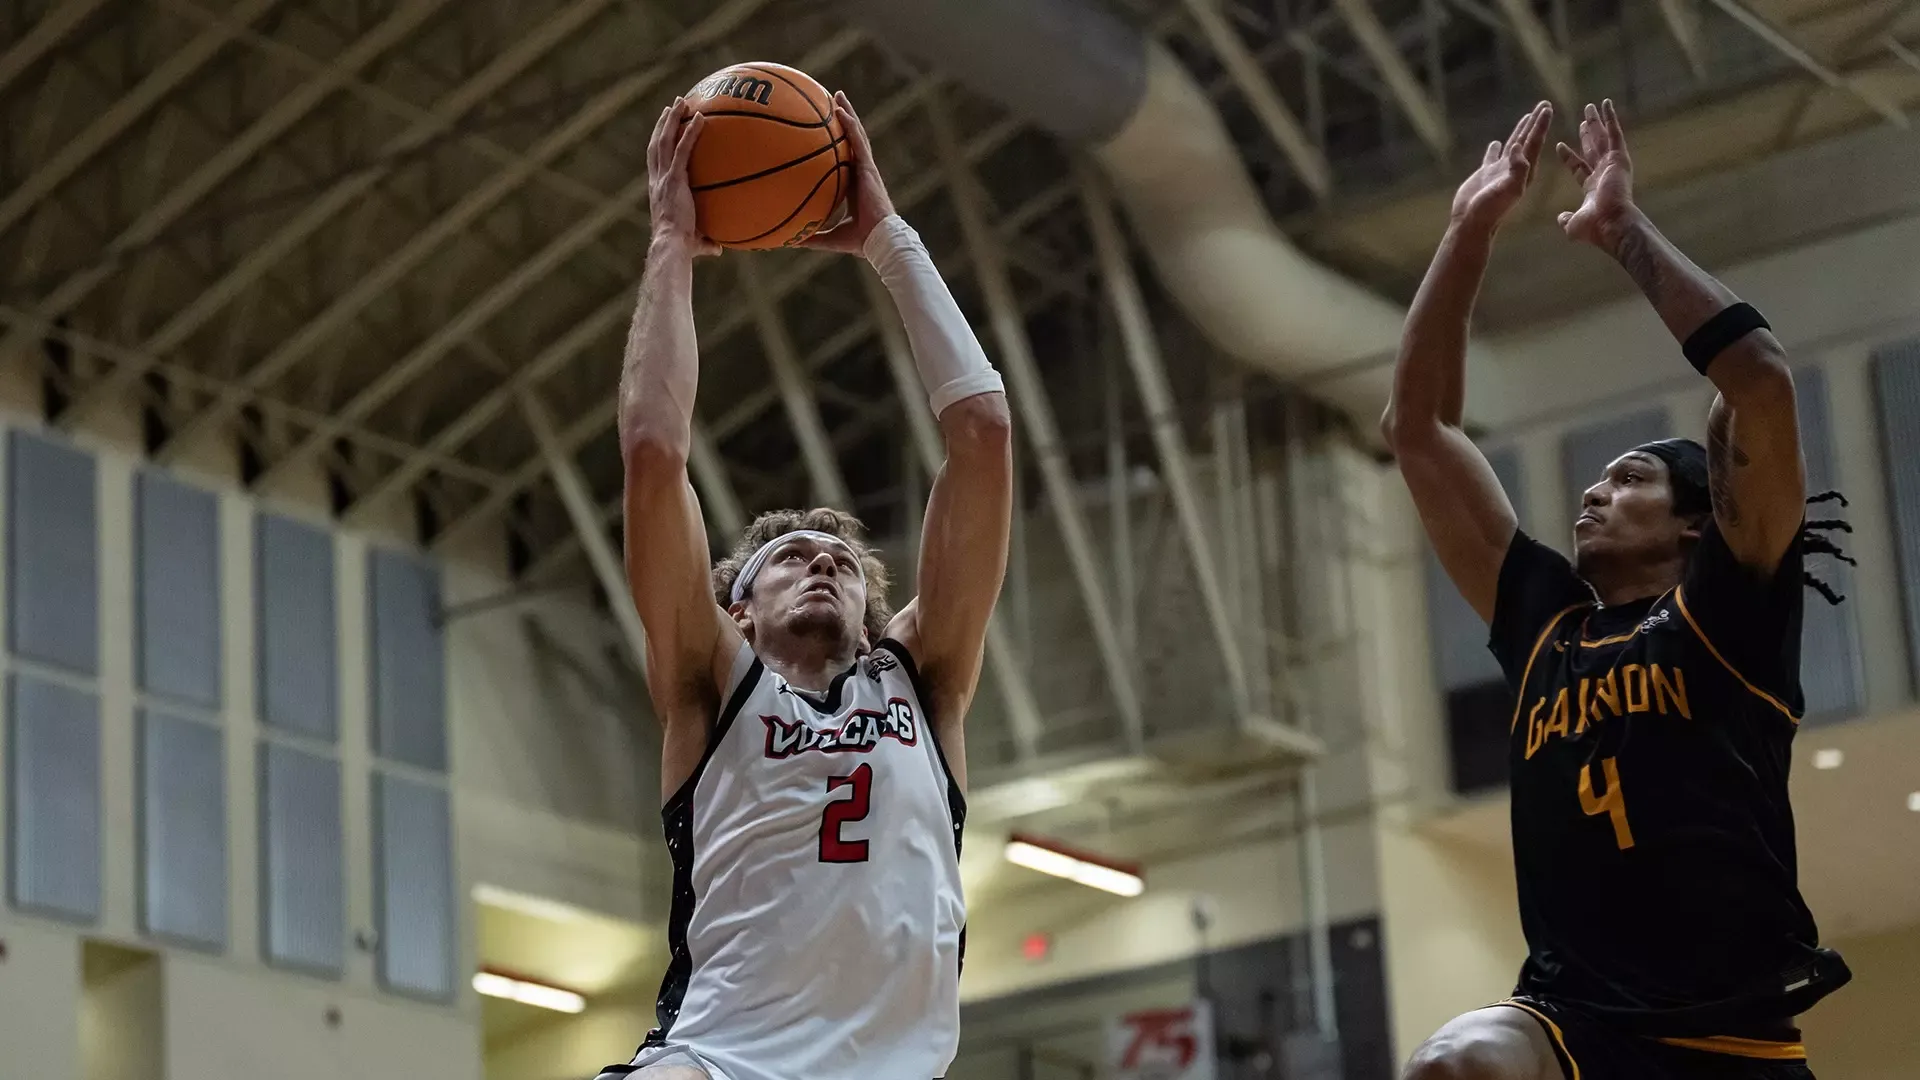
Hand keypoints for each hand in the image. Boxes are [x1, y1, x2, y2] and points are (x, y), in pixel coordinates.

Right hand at [648, 97, 718, 256]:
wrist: (672, 246)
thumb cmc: (681, 248)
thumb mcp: (694, 241)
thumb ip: (705, 240)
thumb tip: (719, 249)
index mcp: (658, 190)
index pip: (656, 162)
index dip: (658, 144)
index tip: (664, 131)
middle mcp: (657, 180)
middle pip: (657, 144)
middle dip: (662, 124)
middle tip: (671, 107)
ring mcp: (665, 177)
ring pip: (664, 141)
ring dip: (671, 119)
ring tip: (680, 102)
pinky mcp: (675, 178)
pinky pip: (683, 149)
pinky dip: (690, 131)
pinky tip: (700, 117)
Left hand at [800, 92, 896, 255]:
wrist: (879, 240)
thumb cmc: (859, 241)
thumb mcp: (830, 238)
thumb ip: (811, 236)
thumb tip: (788, 242)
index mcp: (854, 184)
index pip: (845, 157)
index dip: (838, 141)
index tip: (827, 129)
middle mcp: (861, 172)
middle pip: (852, 139)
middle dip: (844, 119)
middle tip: (832, 101)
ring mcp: (866, 168)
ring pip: (857, 134)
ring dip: (847, 113)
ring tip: (838, 95)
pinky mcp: (869, 168)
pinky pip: (858, 142)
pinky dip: (850, 126)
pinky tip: (840, 112)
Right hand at [1450, 101, 1551, 231]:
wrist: (1472, 223)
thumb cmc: (1490, 209)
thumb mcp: (1509, 189)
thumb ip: (1517, 168)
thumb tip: (1518, 146)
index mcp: (1525, 170)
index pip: (1535, 141)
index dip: (1541, 124)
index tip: (1547, 107)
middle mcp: (1516, 168)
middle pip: (1528, 139)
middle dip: (1536, 122)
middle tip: (1544, 104)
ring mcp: (1500, 171)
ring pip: (1513, 144)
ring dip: (1521, 130)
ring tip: (1527, 116)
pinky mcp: (1486, 175)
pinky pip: (1493, 156)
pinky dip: (1496, 148)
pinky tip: (1496, 143)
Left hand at [1556, 99, 1637, 251]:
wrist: (1612, 224)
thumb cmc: (1595, 227)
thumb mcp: (1574, 224)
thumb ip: (1567, 219)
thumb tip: (1561, 219)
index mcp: (1592, 187)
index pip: (1578, 167)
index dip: (1569, 157)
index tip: (1559, 146)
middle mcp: (1603, 173)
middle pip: (1592, 149)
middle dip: (1587, 135)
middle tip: (1583, 120)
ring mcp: (1613, 164)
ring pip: (1602, 137)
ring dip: (1596, 122)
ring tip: (1590, 107)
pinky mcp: (1619, 158)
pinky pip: (1614, 133)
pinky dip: (1611, 118)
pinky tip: (1606, 104)